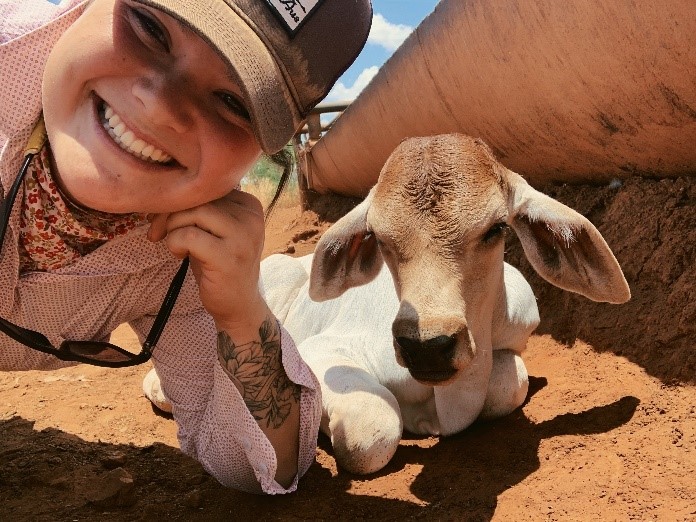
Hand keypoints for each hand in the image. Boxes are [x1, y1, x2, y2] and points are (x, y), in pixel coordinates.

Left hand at [147, 190, 267, 332]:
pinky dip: (174, 243)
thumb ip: (204, 208)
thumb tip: (164, 191)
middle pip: (200, 198)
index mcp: (250, 206)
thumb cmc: (221, 265)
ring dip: (173, 228)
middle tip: (157, 231)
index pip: (208, 188)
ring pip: (195, 213)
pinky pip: (189, 236)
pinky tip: (179, 255)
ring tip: (173, 245)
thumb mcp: (218, 231)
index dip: (182, 199)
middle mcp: (251, 218)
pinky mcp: (228, 257)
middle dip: (170, 213)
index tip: (166, 219)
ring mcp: (243, 237)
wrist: (238, 304)